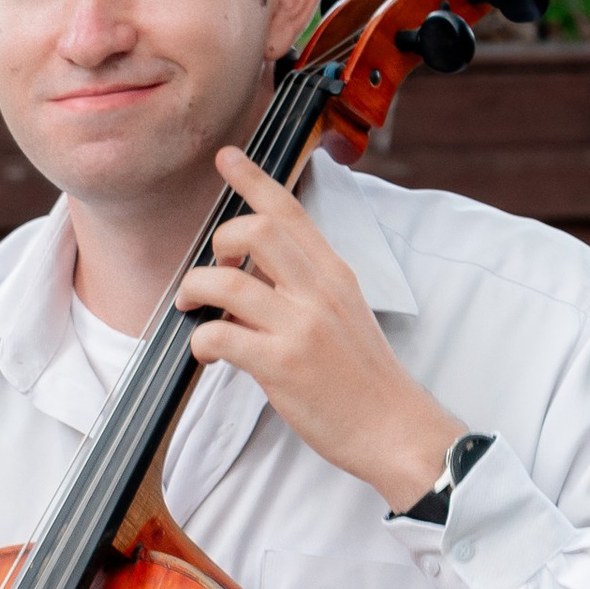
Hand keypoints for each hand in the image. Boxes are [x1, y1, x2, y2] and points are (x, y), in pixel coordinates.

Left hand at [175, 148, 460, 509]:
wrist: (396, 429)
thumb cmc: (366, 380)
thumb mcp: (346, 315)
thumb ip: (304, 290)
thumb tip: (249, 283)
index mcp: (335, 274)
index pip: (290, 210)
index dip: (253, 179)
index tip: (227, 158)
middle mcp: (319, 290)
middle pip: (255, 229)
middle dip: (218, 242)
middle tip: (212, 272)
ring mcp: (301, 326)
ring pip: (226, 281)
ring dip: (195, 290)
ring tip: (193, 310)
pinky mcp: (283, 364)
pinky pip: (220, 334)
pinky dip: (201, 340)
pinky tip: (208, 354)